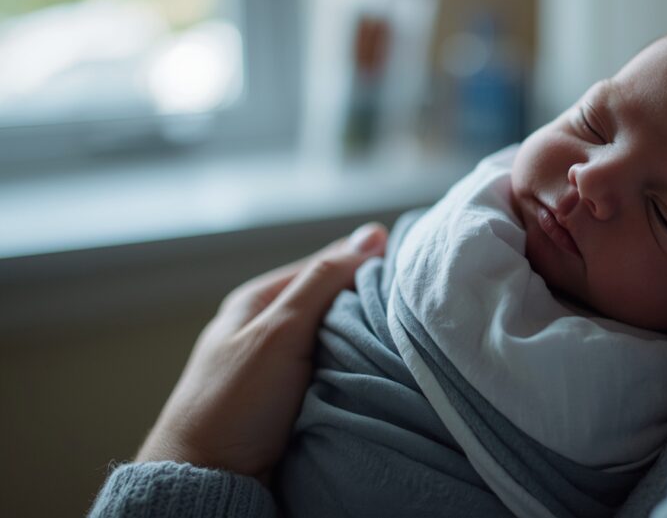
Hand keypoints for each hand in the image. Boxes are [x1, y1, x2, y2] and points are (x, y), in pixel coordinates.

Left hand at [135, 223, 387, 482]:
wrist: (209, 479)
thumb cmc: (233, 402)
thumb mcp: (280, 330)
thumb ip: (323, 281)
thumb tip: (371, 234)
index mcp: (260, 300)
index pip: (326, 265)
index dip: (366, 265)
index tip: (409, 272)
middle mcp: (270, 327)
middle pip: (334, 302)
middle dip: (369, 304)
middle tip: (411, 309)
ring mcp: (281, 364)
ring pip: (338, 338)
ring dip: (366, 340)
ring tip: (402, 338)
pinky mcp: (293, 398)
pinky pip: (336, 370)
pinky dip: (357, 369)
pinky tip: (379, 370)